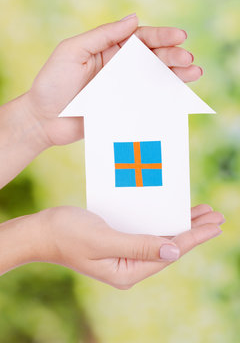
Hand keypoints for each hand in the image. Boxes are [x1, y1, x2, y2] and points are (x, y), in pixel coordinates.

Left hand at [0, 15, 202, 186]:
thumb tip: (133, 19)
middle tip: (189, 60)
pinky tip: (178, 94)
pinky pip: (146, 102)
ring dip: (174, 76)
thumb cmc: (52, 83)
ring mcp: (122, 90)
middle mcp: (118, 69)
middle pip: (151, 59)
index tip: (180, 37)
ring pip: (153, 80)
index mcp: (108, 50)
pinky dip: (163, 98)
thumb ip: (103, 35)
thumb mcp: (72, 51)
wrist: (43, 120)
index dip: (161, 37)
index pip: (139, 39)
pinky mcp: (122, 110)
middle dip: (172, 57)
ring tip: (194, 74)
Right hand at [33, 204, 222, 288]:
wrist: (42, 231)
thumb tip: (174, 251)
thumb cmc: (67, 234)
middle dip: (194, 230)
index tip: (215, 225)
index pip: (170, 252)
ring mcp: (124, 255)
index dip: (194, 237)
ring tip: (201, 213)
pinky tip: (171, 215)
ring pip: (161, 238)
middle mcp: (129, 266)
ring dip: (181, 224)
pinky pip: (148, 233)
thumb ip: (139, 246)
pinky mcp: (119, 242)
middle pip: (170, 246)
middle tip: (216, 216)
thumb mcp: (104, 240)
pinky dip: (163, 222)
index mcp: (127, 270)